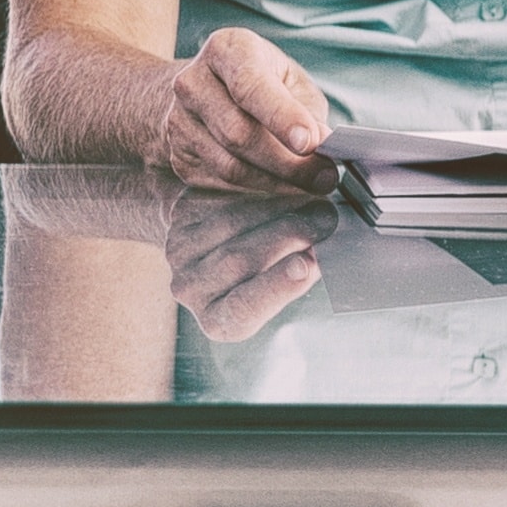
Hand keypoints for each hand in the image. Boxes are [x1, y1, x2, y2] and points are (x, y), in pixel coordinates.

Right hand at [150, 28, 336, 194]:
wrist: (202, 91)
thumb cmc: (259, 83)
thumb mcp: (288, 80)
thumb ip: (306, 110)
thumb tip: (321, 146)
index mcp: (226, 51)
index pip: (250, 87)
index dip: (282, 117)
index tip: (311, 143)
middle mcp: (193, 84)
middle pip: (239, 133)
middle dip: (287, 161)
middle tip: (324, 175)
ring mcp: (179, 122)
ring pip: (230, 166)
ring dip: (276, 181)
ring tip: (310, 183)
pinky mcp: (179, 156)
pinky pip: (222, 183)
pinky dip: (259, 189)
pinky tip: (281, 184)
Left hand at [157, 186, 335, 340]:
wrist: (216, 241)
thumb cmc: (260, 268)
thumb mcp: (278, 283)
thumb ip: (296, 275)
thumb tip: (323, 255)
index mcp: (218, 321)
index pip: (242, 309)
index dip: (276, 285)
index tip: (307, 263)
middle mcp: (191, 291)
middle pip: (239, 260)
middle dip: (289, 235)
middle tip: (326, 219)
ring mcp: (179, 253)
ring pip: (232, 224)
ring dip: (279, 207)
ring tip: (314, 200)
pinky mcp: (180, 218)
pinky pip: (222, 199)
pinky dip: (259, 191)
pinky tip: (287, 185)